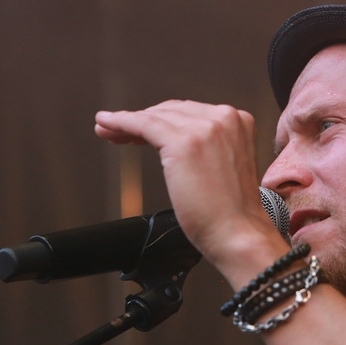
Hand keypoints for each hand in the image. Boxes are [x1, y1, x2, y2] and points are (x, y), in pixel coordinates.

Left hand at [95, 101, 286, 276]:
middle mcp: (224, 118)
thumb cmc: (232, 212)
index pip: (189, 112)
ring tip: (107, 130)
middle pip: (171, 111)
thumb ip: (206, 146)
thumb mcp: (225, 165)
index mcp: (238, 121)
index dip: (161, 118)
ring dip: (126, 122)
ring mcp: (204, 128)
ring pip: (155, 116)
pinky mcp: (183, 142)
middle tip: (117, 130)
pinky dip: (121, 122)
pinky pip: (143, 124)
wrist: (238, 233)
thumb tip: (171, 141)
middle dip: (142, 119)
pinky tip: (107, 125)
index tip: (141, 129)